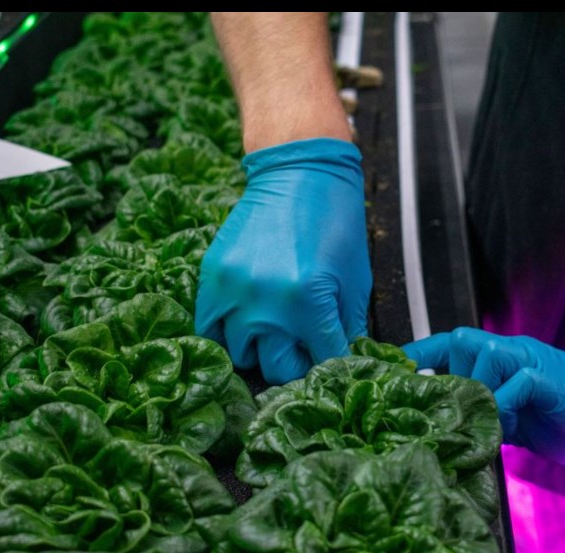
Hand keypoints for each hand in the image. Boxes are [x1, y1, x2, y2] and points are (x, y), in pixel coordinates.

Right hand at [195, 138, 370, 384]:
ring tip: (275, 330)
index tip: (330, 355)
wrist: (298, 172)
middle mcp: (266, 304)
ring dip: (261, 349)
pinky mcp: (212, 278)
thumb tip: (343, 357)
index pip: (322, 360)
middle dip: (296, 362)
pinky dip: (228, 333)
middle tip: (304, 345)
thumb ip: (346, 325)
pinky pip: (209, 329)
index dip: (331, 361)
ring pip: (241, 354)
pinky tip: (247, 321)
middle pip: (277, 368)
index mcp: (308, 302)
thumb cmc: (334, 222)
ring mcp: (234, 292)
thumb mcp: (355, 278)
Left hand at [402, 328, 564, 475]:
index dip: (420, 355)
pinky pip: (515, 382)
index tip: (389, 370)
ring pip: (482, 353)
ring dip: (475, 390)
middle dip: (451, 378)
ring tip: (487, 423)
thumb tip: (449, 428)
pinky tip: (508, 428)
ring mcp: (537, 363)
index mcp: (508, 361)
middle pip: (461, 343)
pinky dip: (502, 406)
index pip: (454, 345)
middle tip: (458, 416)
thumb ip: (489, 415)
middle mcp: (518, 352)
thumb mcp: (522, 421)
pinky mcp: (554, 381)